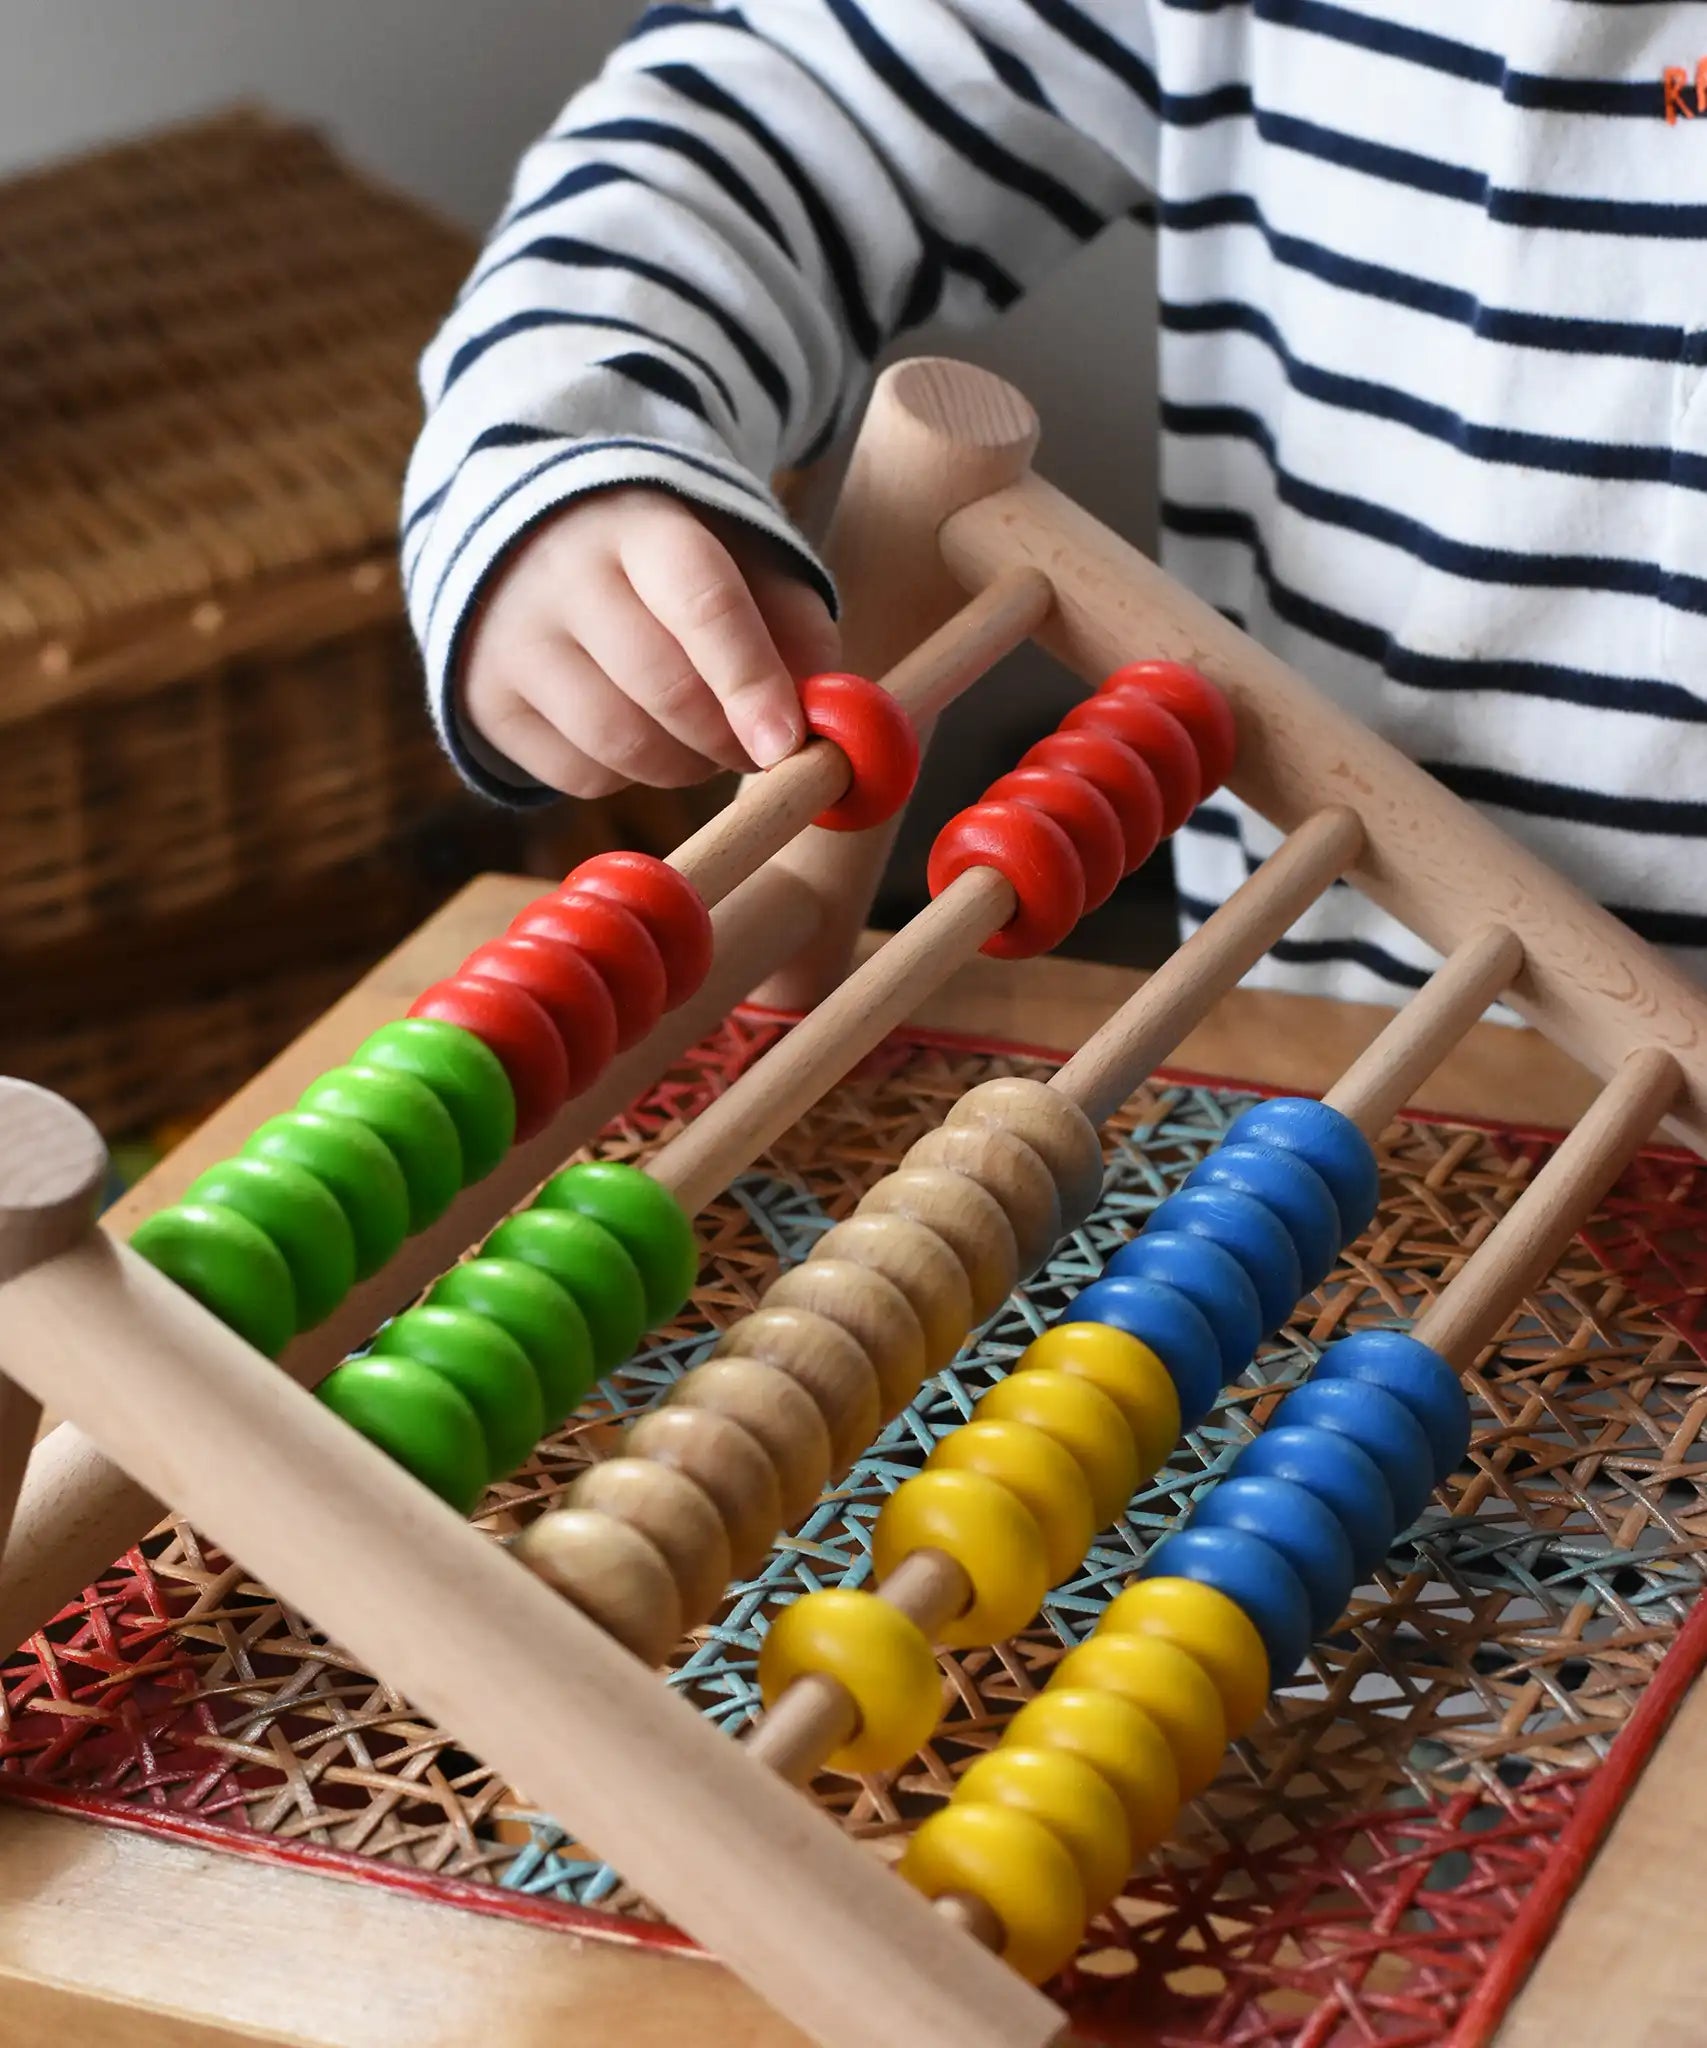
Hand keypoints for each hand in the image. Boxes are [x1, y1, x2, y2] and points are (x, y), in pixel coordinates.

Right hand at [457, 487, 839, 795]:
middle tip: (762, 747)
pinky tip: (640, 735)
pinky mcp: (486, 700)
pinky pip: (580, 776)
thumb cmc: (667, 563)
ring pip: (621, 746)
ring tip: (703, 740)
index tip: (787, 742)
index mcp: (642, 525)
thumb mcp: (739, 560)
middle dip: (730, 738)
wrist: (531, 540)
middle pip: (664, 690)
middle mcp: (562, 575)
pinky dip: (629, 777)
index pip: (703, 604)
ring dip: (686, 767)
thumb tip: (827, 716)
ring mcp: (514, 641)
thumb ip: (797, 626)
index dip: (751, 680)